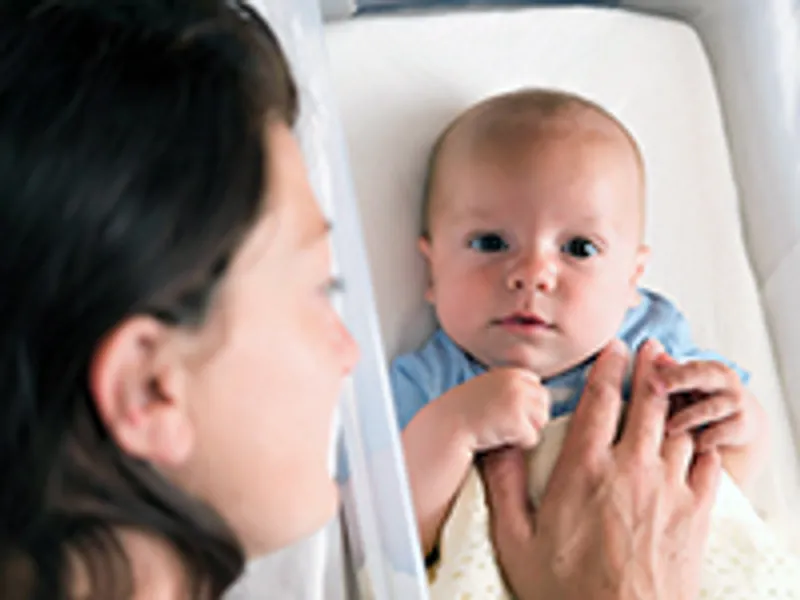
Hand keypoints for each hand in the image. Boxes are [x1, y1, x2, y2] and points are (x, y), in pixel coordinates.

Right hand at [447, 367, 549, 452]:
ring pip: (542, 420)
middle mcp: (516, 383)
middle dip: (532, 415)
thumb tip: (535, 396)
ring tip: (503, 430)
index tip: (511, 410)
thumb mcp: (485, 387)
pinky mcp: (518, 422)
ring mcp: (518, 402)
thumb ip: (506, 387)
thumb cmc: (463, 411)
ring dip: (527, 430)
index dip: (528, 400)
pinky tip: (500, 438)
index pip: (535, 383)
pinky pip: (532, 439)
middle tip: (509, 424)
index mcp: (509, 373)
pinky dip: (519, 444)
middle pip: (544, 401)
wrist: (447, 426)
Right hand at [478, 339, 720, 599]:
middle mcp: (630, 469)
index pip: (600, 401)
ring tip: (673, 381)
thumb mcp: (514, 539)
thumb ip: (503, 485)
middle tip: (652, 348)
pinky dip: (700, 439)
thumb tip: (495, 444)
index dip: (608, 368)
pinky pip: (705, 461)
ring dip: (675, 398)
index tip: (614, 348)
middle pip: (646, 402)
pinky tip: (695, 434)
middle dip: (650, 368)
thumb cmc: (566, 590)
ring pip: (677, 426)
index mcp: (584, 469)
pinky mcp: (694, 513)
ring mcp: (668, 489)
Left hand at [662, 358, 762, 450]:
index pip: (689, 367)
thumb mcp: (690, 387)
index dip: (669, 372)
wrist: (741, 424)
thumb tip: (656, 358)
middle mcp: (726, 383)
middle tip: (655, 388)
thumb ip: (673, 373)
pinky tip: (692, 445)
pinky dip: (704, 439)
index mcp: (712, 369)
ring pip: (708, 408)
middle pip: (702, 377)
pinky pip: (720, 432)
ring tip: (668, 428)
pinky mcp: (741, 425)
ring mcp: (735, 404)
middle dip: (677, 381)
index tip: (650, 379)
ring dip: (686, 418)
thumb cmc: (705, 400)